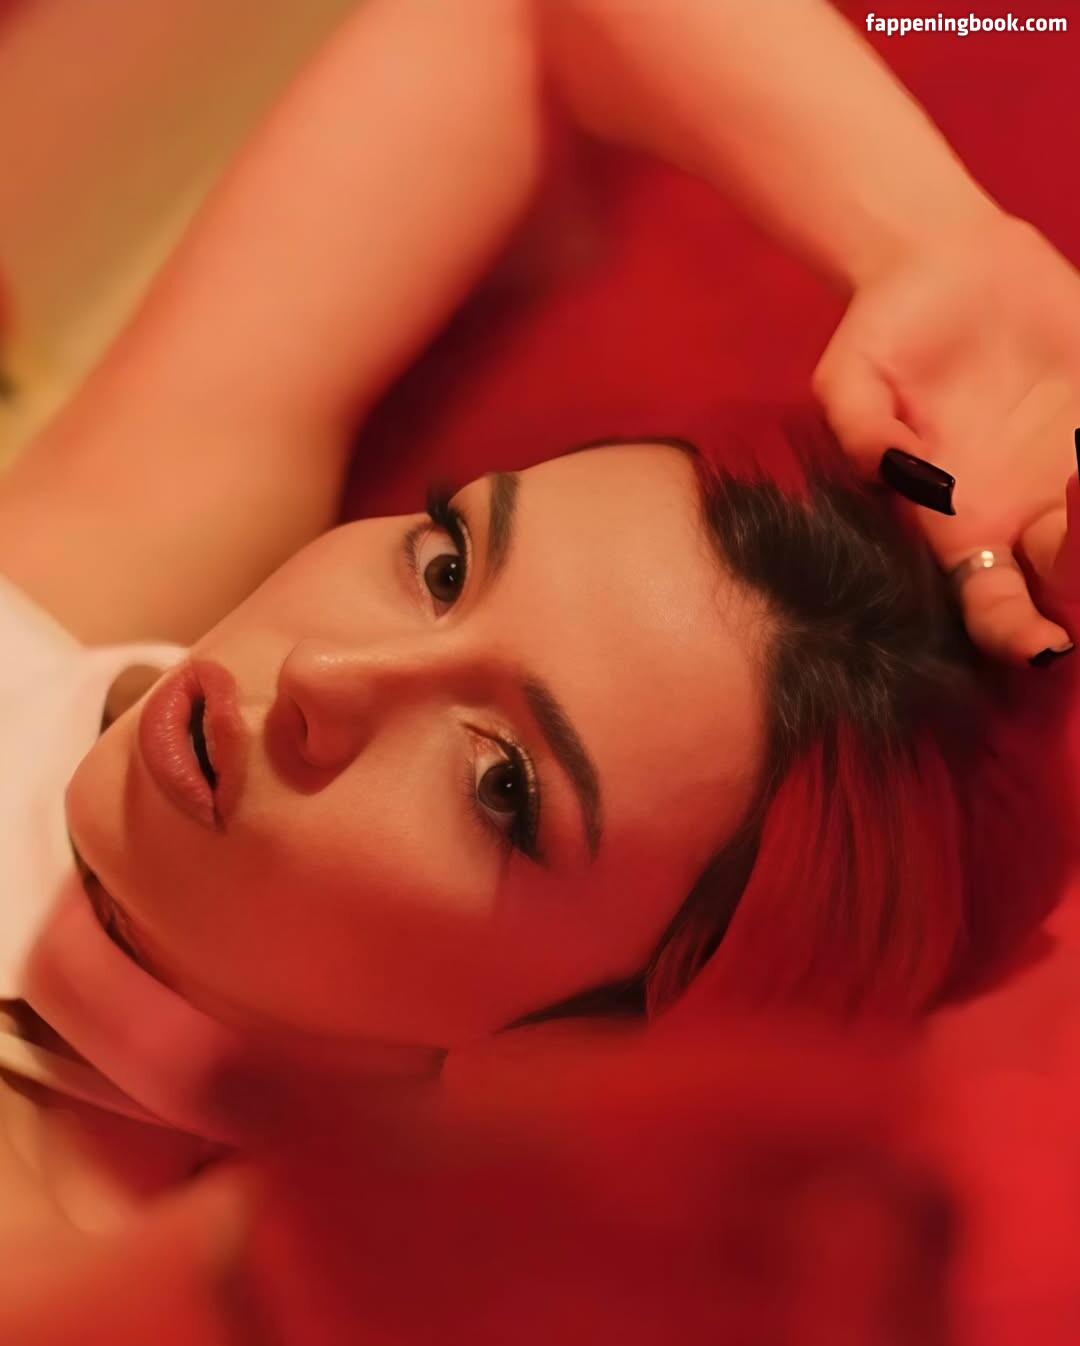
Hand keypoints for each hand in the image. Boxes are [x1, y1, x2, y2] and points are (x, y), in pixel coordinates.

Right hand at [813, 211, 1079, 664]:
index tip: (1044, 645)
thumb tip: (894, 470)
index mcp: (955, 522)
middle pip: (1070, 585)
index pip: (991, 604)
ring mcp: (1071, 472)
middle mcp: (1023, 511)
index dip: (1017, 634)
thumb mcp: (849, 378)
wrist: (947, 259)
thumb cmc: (885, 332)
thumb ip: (861, 429)